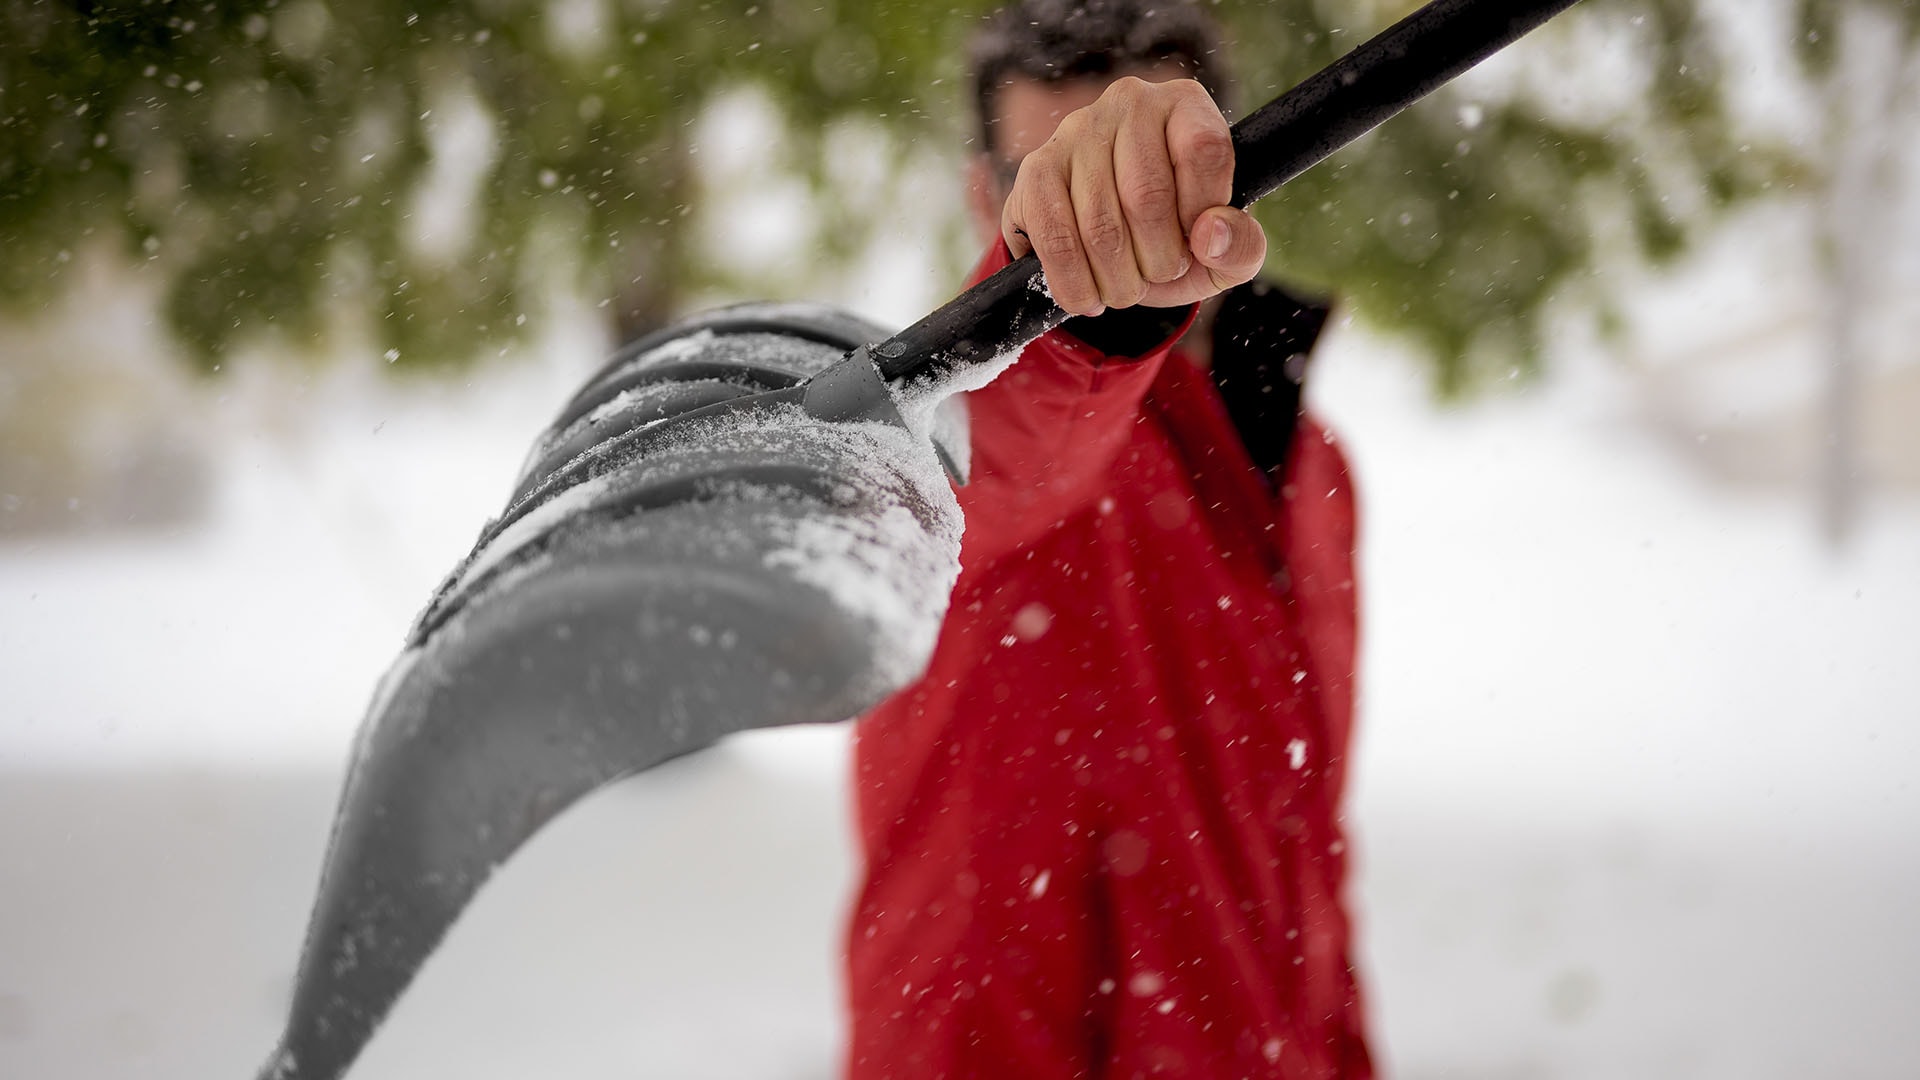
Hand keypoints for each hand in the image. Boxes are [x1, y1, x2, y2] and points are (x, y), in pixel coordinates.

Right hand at [1000, 76, 1265, 317]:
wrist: (1116, 252)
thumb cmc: (1179, 240)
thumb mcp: (1226, 251)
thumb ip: (1242, 246)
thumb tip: (1210, 234)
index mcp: (1185, 105)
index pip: (1203, 150)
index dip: (1202, 212)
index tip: (1197, 241)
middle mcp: (1129, 102)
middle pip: (1146, 195)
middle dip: (1158, 260)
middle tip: (1158, 274)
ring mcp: (1075, 131)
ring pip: (1099, 224)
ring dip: (1117, 280)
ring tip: (1126, 289)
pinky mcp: (1035, 168)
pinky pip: (1054, 236)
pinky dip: (1074, 282)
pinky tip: (1088, 294)